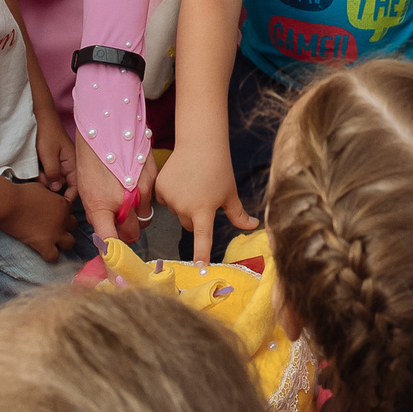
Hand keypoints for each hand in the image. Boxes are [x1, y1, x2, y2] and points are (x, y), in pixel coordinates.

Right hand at [0, 180, 78, 263]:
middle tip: (51, 229)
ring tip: (50, 243)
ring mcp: (55, 233)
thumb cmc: (21, 193)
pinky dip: (50, 257)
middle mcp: (63, 219)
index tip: (51, 217)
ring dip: (61, 243)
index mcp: (63, 204)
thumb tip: (48, 197)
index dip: (62, 215)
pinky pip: (54, 257)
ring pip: (70, 243)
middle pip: (73, 227)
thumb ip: (49, 195)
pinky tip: (43, 252)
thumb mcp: (40, 188)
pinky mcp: (44, 244)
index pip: (70, 213)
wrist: (9, 204)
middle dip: (64, 228)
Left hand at [35, 113, 74, 198]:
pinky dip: (41, 173)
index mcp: (73, 164)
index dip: (68, 198)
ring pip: (53, 181)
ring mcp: (60, 164)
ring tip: (37, 169)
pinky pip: (47, 174)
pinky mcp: (51, 162)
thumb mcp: (48, 154)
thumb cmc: (46, 133)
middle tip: (41, 178)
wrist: (40, 116)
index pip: (75, 188)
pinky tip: (36, 166)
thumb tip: (55, 190)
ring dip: (44, 179)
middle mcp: (68, 166)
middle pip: (62, 186)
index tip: (57, 205)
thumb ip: (53, 173)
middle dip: (51, 186)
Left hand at [75, 139, 153, 250]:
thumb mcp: (85, 190)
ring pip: (143, 218)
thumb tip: (106, 232)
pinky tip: (133, 184)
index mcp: (102, 205)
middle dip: (125, 233)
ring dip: (135, 215)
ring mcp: (141, 190)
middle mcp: (124, 201)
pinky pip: (151, 200)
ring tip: (124, 199)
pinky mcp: (152, 179)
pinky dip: (143, 198)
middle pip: (131, 234)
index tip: (116, 274)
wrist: (103, 128)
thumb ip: (97, 214)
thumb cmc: (90, 159)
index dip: (113, 259)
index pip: (110, 242)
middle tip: (117, 222)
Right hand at [156, 141, 255, 264]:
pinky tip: (181, 180)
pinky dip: (172, 195)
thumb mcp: (230, 193)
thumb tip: (254, 227)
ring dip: (183, 205)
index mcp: (204, 210)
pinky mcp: (159, 189)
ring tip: (193, 184)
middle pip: (190, 225)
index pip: (203, 238)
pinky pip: (165, 201)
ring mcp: (170, 198)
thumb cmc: (219, 169)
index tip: (200, 268)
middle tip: (204, 197)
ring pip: (177, 213)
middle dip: (196, 217)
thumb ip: (238, 215)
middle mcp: (185, 207)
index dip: (202, 254)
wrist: (200, 143)